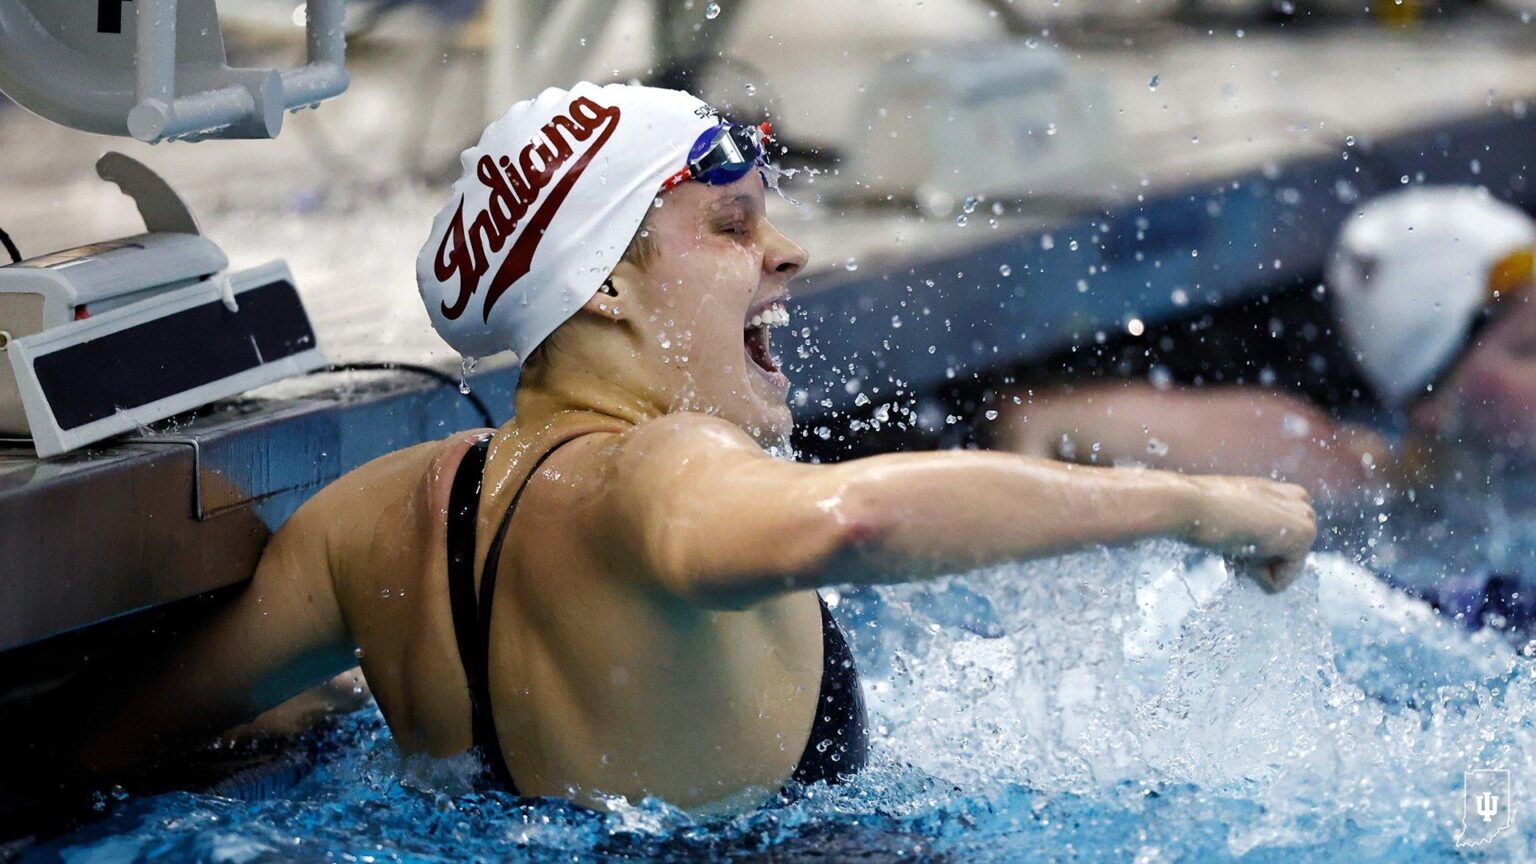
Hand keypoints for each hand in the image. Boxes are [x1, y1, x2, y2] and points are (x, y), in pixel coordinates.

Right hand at [1181, 475, 1316, 591]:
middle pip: (1287, 556)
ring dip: (1258, 565)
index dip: (1253, 549)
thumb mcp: (1235, 516)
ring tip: (1237, 540)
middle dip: (1260, 559)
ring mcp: (1305, 516)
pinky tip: (1243, 550)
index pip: (1280, 543)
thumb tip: (1254, 552)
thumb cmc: (1201, 510)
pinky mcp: (1304, 533)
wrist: (1190, 504)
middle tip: (1234, 537)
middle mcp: (1299, 500)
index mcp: (1281, 494)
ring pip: (1285, 567)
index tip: (1231, 530)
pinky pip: (1282, 579)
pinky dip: (1259, 575)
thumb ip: (1254, 527)